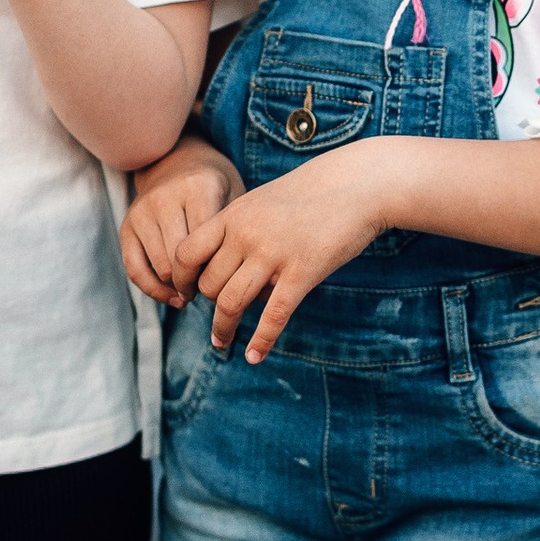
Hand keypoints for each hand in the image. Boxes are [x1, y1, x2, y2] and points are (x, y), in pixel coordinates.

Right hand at [122, 147, 239, 305]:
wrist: (177, 160)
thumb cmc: (215, 185)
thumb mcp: (235, 196)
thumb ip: (236, 232)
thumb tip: (239, 280)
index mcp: (198, 188)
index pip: (208, 244)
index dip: (219, 270)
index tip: (232, 280)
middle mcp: (164, 198)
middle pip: (182, 259)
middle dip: (199, 282)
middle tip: (214, 290)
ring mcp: (142, 212)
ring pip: (160, 268)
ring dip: (179, 288)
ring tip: (197, 292)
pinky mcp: (126, 226)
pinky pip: (134, 269)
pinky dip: (154, 290)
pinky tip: (173, 296)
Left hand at [193, 145, 397, 359]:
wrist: (358, 183)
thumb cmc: (314, 191)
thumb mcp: (265, 201)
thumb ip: (241, 228)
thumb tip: (226, 264)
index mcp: (234, 215)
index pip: (186, 253)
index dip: (181, 278)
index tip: (188, 293)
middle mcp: (247, 234)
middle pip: (209, 284)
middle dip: (211, 304)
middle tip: (220, 313)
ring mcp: (274, 253)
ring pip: (231, 302)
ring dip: (223, 329)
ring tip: (222, 343)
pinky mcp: (303, 271)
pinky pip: (274, 315)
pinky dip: (261, 340)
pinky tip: (255, 356)